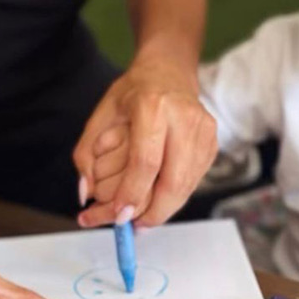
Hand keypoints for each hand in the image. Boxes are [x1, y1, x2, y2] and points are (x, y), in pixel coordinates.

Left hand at [73, 57, 216, 227]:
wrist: (169, 71)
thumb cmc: (133, 93)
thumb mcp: (102, 115)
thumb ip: (87, 154)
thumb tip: (85, 195)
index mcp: (153, 106)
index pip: (145, 163)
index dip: (132, 195)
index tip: (117, 217)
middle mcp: (184, 118)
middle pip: (172, 182)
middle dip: (150, 213)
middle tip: (130, 227)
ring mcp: (204, 131)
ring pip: (185, 187)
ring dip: (162, 210)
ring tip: (140, 220)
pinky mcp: (213, 142)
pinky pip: (193, 181)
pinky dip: (174, 198)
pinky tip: (157, 200)